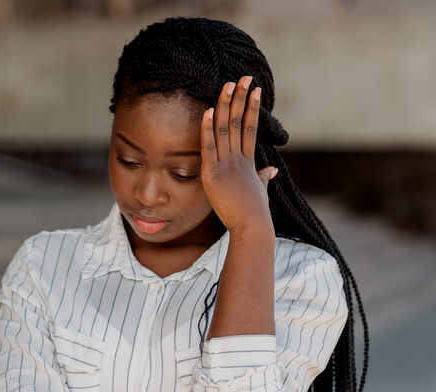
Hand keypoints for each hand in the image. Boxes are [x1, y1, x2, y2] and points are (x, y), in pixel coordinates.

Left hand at [201, 76, 278, 233]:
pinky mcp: (213, 174)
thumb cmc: (255, 214)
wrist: (252, 227)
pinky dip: (207, 129)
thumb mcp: (259, 192)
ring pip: (225, 129)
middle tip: (243, 76)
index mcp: (249, 162)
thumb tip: (271, 172)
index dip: (251, 108)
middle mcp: (239, 159)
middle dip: (241, 97)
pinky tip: (208, 111)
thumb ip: (263, 179)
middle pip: (239, 122)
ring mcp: (227, 165)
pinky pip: (209, 147)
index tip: (254, 89)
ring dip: (226, 105)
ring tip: (227, 84)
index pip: (250, 128)